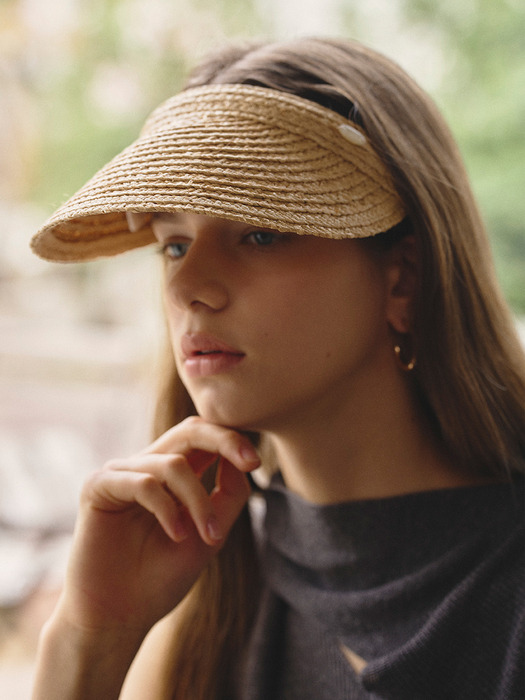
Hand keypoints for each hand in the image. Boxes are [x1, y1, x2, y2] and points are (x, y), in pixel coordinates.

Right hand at [55, 416, 260, 638]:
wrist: (119, 617)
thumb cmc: (162, 577)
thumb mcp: (212, 534)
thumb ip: (229, 495)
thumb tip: (239, 459)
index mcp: (172, 475)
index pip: (203, 437)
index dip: (232, 440)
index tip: (256, 462)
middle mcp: (146, 466)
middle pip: (189, 431)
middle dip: (224, 441)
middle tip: (250, 464)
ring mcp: (121, 474)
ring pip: (173, 464)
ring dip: (198, 501)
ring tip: (206, 536)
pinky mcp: (97, 487)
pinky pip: (143, 482)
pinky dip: (167, 508)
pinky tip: (176, 535)